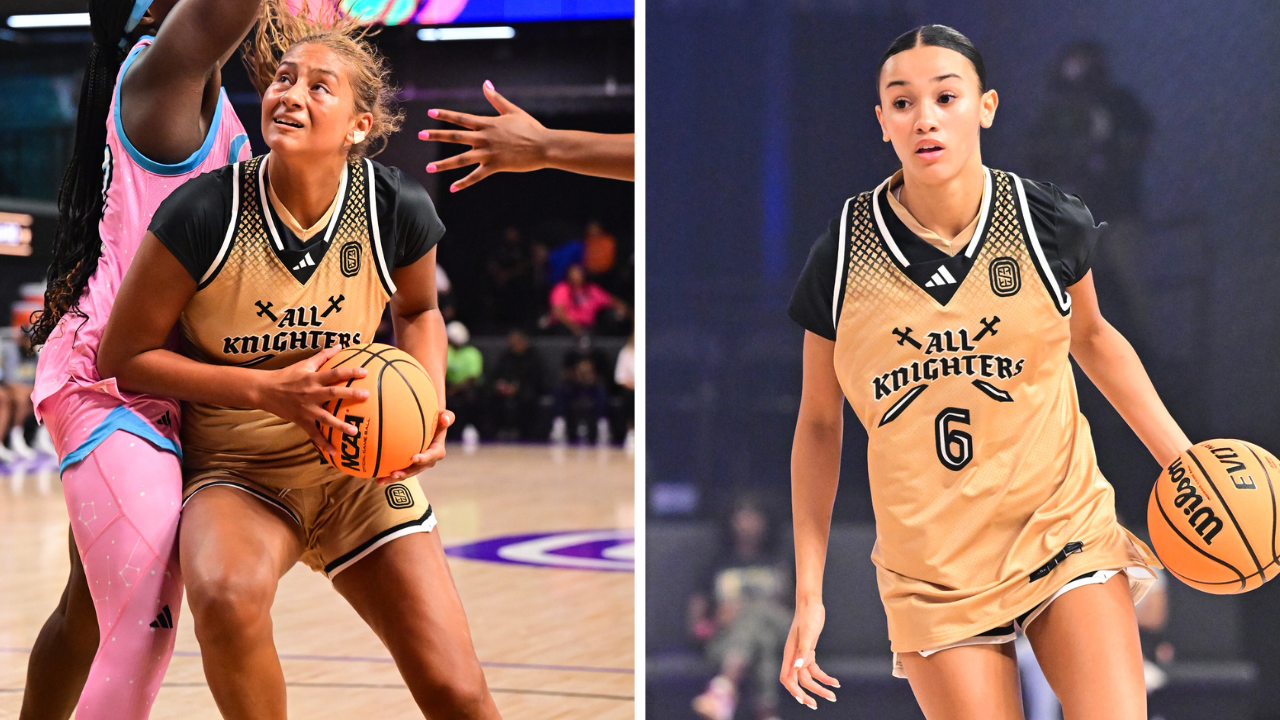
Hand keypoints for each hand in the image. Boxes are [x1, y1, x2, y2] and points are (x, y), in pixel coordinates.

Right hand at [255, 345, 368, 455]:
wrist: (265, 390)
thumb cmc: (287, 375)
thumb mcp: (305, 364)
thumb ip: (324, 356)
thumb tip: (341, 345)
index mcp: (313, 378)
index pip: (334, 373)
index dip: (349, 372)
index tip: (365, 372)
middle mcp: (311, 393)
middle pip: (332, 393)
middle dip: (349, 394)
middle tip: (366, 396)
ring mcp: (306, 409)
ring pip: (325, 418)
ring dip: (340, 425)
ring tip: (355, 431)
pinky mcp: (301, 420)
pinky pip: (313, 434)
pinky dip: (323, 444)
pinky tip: (334, 452)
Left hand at [377, 409, 454, 483]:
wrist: (429, 426)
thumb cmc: (436, 419)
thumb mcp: (444, 416)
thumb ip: (447, 416)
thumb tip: (445, 418)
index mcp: (437, 451)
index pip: (432, 456)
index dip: (424, 458)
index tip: (414, 458)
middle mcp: (428, 460)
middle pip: (417, 469)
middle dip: (406, 473)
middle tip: (394, 473)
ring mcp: (417, 464)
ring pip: (406, 473)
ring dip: (395, 478)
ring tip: (381, 480)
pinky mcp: (408, 465)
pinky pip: (400, 471)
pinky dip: (389, 476)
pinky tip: (376, 479)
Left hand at [419, 80, 549, 190]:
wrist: (544, 146)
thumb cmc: (531, 128)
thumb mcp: (513, 110)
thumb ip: (496, 99)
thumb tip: (486, 83)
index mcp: (488, 123)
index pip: (461, 118)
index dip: (445, 115)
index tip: (430, 113)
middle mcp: (484, 137)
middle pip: (455, 136)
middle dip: (436, 136)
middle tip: (420, 135)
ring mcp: (488, 153)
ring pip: (461, 159)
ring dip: (443, 163)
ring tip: (428, 167)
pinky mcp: (495, 166)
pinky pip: (476, 176)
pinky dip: (464, 182)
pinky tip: (452, 187)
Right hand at [779, 600, 838, 708]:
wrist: (811, 603)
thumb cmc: (808, 616)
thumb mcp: (807, 634)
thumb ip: (802, 652)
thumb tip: (797, 668)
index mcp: (790, 654)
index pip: (787, 678)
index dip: (793, 691)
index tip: (804, 700)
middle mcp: (793, 657)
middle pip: (798, 681)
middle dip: (808, 694)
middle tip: (817, 705)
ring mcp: (801, 655)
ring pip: (808, 677)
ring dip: (819, 687)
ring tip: (833, 695)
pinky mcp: (809, 652)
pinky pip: (815, 669)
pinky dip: (824, 676)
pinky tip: (835, 681)